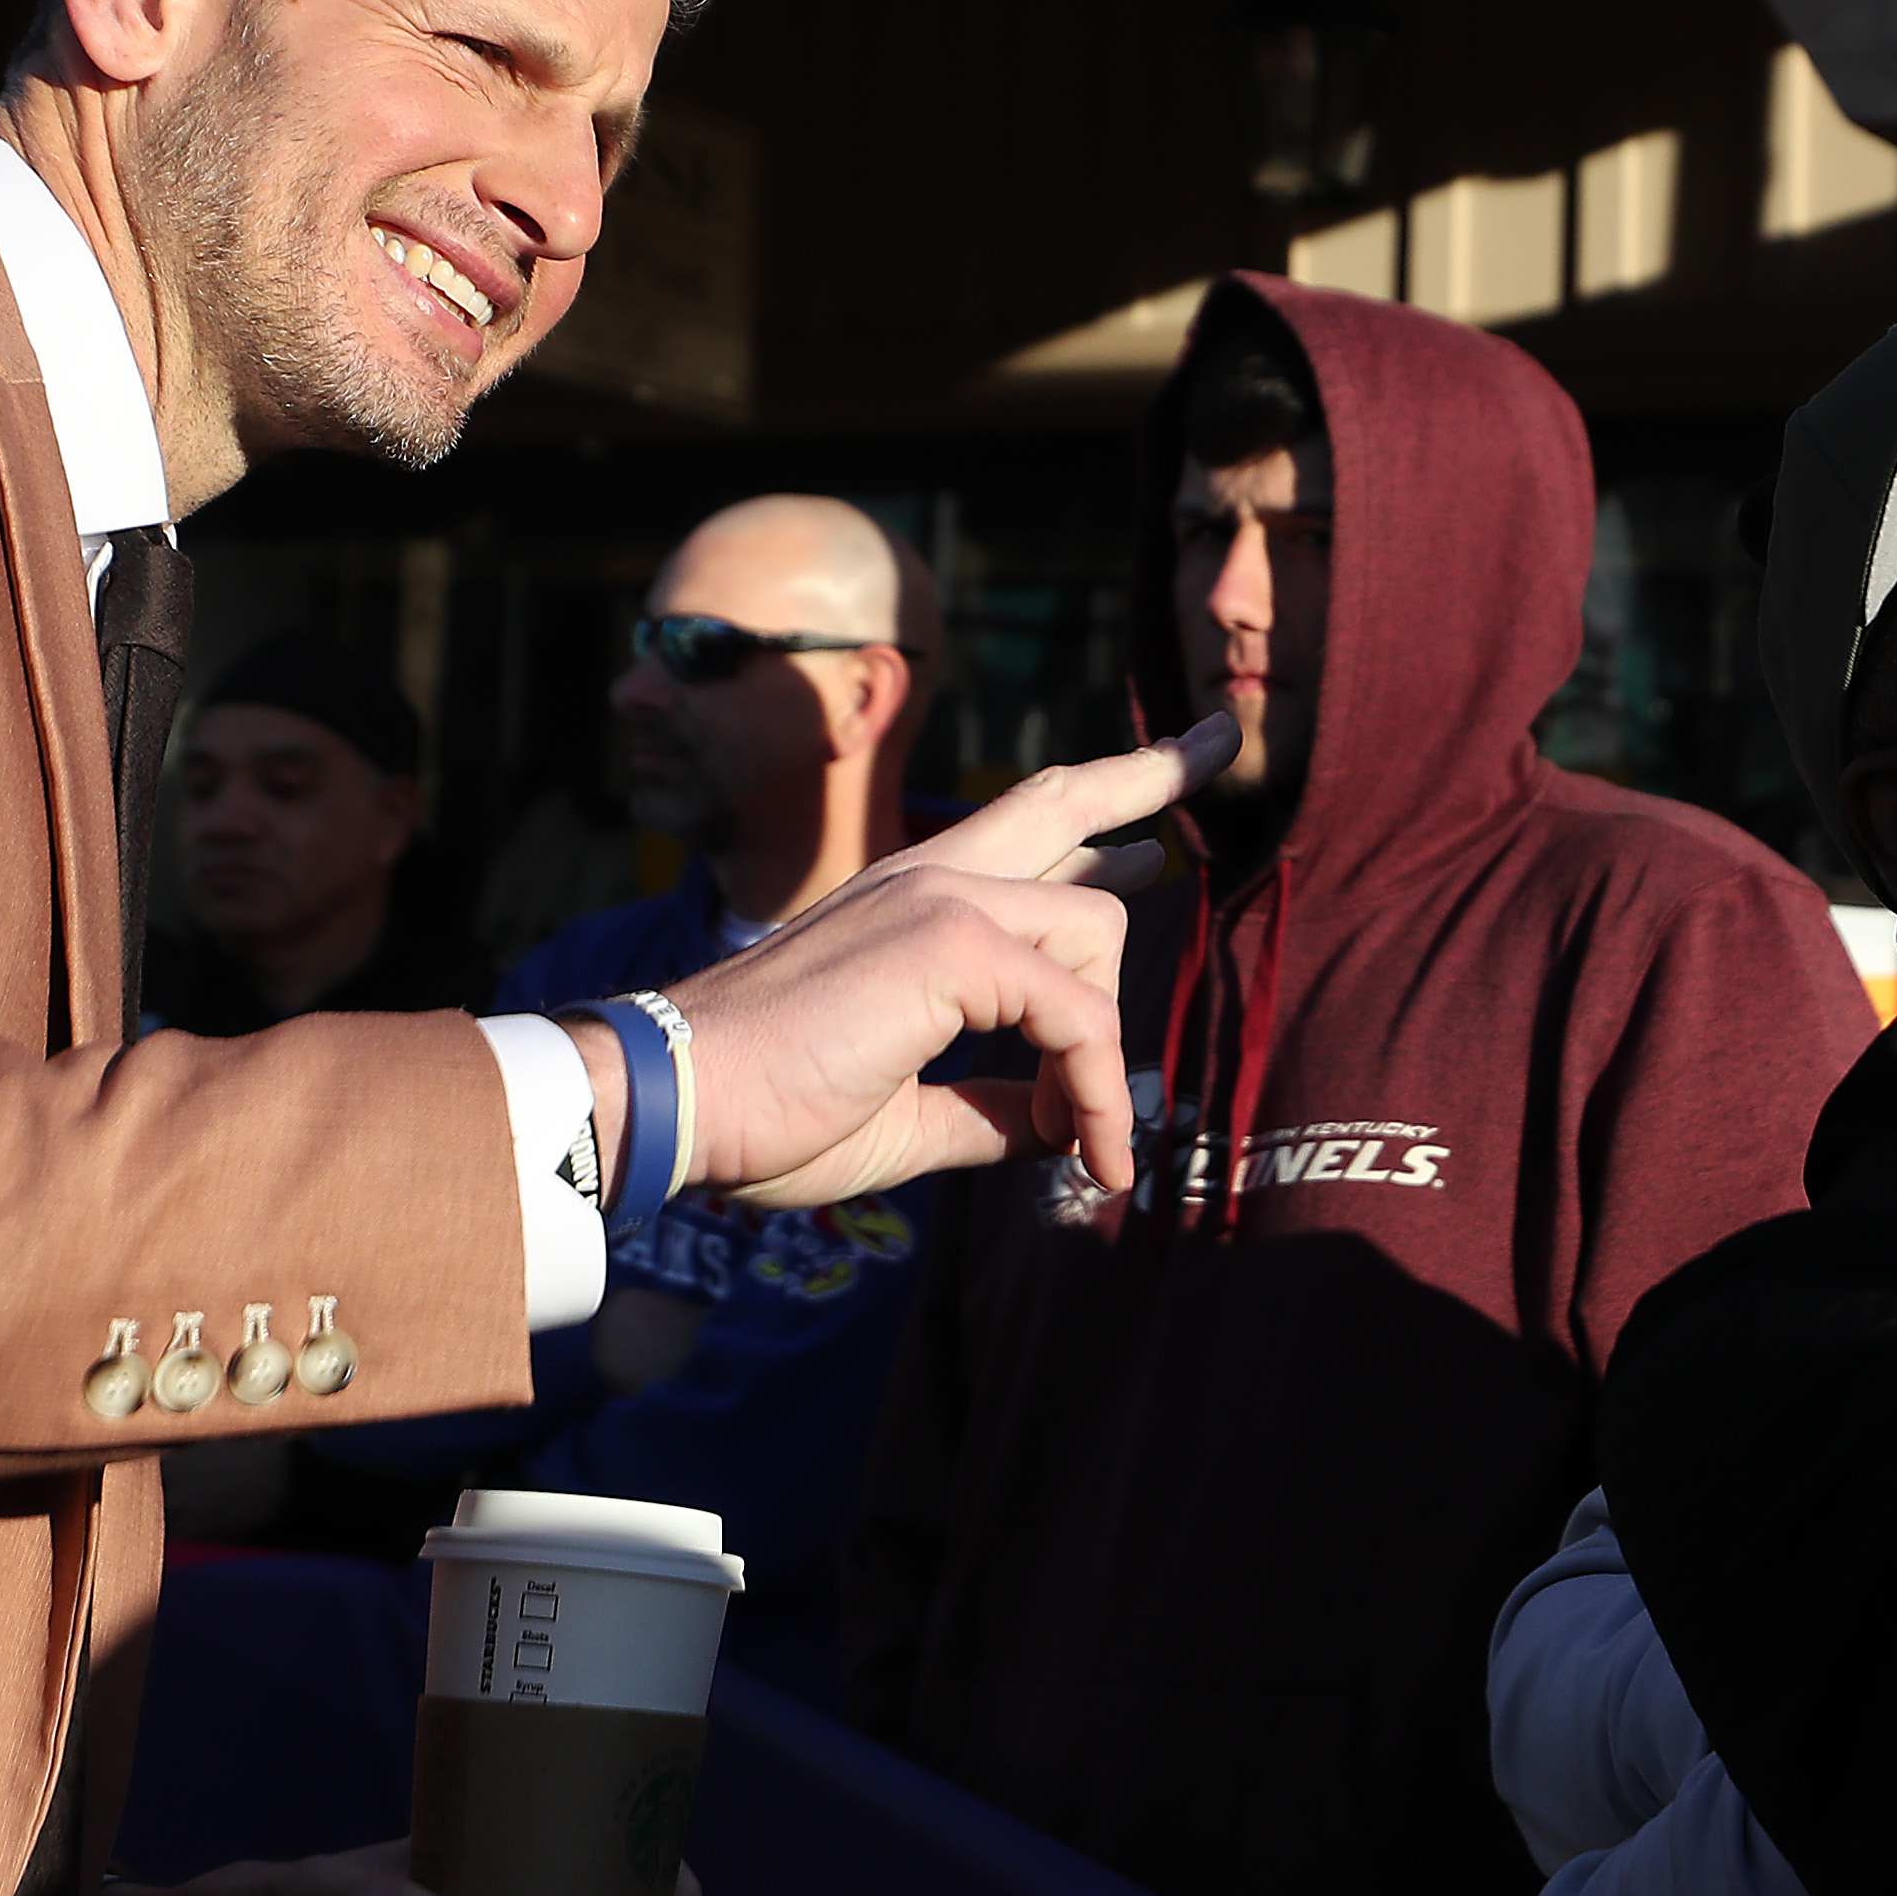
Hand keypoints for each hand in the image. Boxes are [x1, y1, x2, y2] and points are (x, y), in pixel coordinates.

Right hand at [662, 718, 1230, 1208]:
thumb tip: (1066, 1123)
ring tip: (1090, 1142)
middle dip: (1150, 772)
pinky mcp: (951, 944)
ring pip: (1098, 932)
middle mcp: (929, 877)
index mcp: (911, 903)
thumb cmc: (765, 1112)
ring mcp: (940, 897)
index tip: (1156, 810)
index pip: (1022, 829)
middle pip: (1063, 798)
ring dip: (1107, 1049)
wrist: (675, 1102)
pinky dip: (1095, 1093)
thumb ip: (993, 1103)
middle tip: (1222, 742)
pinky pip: (1077, 1016)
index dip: (1100, 810)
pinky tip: (1088, 1153)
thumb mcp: (907, 1111)